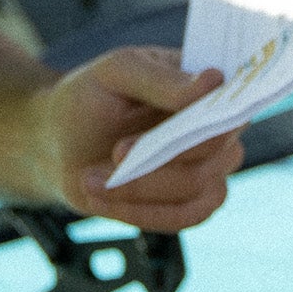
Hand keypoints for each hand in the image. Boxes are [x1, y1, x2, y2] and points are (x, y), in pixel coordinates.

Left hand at [42, 45, 242, 229]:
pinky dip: (138, 211)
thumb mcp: (116, 73)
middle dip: (162, 156)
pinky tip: (100, 198)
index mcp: (208, 86)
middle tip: (117, 151)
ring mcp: (208, 169)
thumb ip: (161, 79)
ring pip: (194, 188)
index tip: (179, 126)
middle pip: (214, 150)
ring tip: (91, 178)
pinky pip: (180, 218)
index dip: (213, 118)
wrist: (61, 141)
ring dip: (141, 187)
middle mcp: (217, 129)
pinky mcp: (190, 204)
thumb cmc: (93, 97)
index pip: (231, 104)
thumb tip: (215, 80)